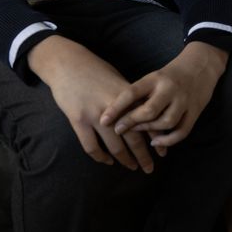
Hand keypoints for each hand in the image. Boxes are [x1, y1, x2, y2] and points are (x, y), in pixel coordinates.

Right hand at [28, 35, 157, 172]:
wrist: (68, 63)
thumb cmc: (96, 70)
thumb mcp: (118, 80)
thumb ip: (131, 99)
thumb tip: (145, 118)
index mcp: (128, 96)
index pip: (147, 121)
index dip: (156, 138)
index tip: (163, 151)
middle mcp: (114, 108)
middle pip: (133, 138)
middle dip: (143, 156)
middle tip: (150, 169)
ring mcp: (95, 115)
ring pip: (114, 146)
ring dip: (125, 160)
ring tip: (132, 167)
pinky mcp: (78, 120)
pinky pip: (91, 147)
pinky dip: (101, 157)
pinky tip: (107, 161)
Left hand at [100, 41, 228, 151]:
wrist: (202, 64)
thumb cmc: (172, 73)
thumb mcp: (155, 76)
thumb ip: (141, 93)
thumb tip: (117, 114)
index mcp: (156, 78)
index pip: (132, 92)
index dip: (116, 108)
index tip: (103, 120)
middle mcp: (170, 89)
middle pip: (149, 111)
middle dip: (131, 123)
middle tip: (118, 130)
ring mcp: (184, 100)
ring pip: (165, 122)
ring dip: (149, 131)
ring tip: (138, 133)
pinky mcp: (195, 111)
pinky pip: (181, 131)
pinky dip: (168, 141)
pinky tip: (156, 142)